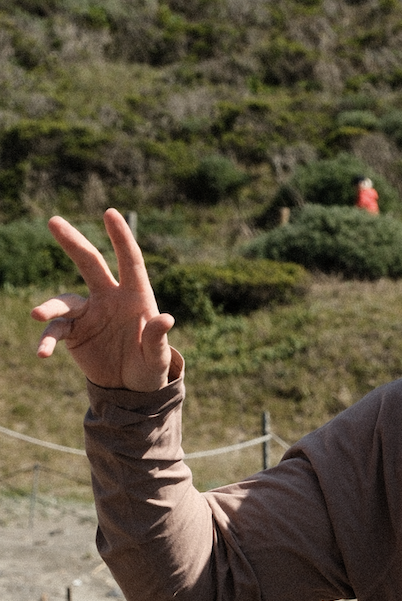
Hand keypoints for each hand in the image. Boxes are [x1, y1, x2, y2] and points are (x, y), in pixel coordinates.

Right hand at [31, 209, 174, 391]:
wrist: (129, 387)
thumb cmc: (149, 367)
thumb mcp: (156, 357)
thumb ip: (157, 338)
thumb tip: (165, 319)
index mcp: (136, 296)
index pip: (130, 261)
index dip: (120, 238)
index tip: (110, 213)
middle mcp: (109, 297)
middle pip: (89, 263)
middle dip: (72, 242)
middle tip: (53, 221)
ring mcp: (88, 313)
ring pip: (65, 301)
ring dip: (50, 307)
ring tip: (38, 315)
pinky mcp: (73, 331)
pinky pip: (56, 331)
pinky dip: (47, 340)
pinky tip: (42, 353)